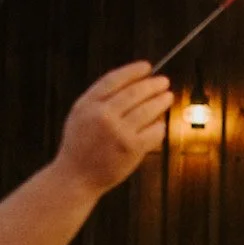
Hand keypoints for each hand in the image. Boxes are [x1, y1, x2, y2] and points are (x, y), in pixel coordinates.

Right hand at [54, 63, 169, 190]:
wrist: (75, 177)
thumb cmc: (81, 146)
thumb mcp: (80, 116)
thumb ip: (100, 100)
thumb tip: (133, 84)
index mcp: (87, 104)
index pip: (113, 80)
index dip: (132, 71)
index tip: (147, 67)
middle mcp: (102, 115)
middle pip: (134, 93)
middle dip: (152, 85)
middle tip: (164, 81)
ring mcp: (118, 132)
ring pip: (148, 110)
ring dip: (161, 101)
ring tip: (168, 96)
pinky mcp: (131, 148)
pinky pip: (153, 132)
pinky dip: (160, 126)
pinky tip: (161, 124)